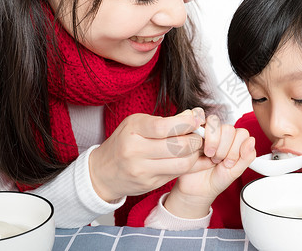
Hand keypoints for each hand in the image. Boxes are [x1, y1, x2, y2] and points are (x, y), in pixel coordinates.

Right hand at [89, 108, 205, 201]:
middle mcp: (135, 151)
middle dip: (195, 140)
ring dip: (195, 154)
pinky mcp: (150, 184)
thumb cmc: (124, 142)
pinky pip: (177, 174)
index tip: (195, 121)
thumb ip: (163, 121)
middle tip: (199, 135)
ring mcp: (142, 170)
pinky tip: (192, 158)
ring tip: (196, 147)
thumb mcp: (137, 124)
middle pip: (177, 146)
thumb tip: (193, 116)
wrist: (102, 172)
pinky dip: (190, 166)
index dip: (185, 124)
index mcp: (132, 130)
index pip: (163, 127)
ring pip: (181, 163)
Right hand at [164, 115, 255, 218]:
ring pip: (215, 123)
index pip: (242, 133)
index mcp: (235, 141)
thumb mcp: (235, 172)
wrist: (198, 189)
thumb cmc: (217, 179)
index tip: (228, 163)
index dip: (236, 149)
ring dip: (213, 143)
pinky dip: (202, 138)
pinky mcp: (195, 131)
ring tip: (209, 157)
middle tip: (218, 161)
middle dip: (224, 149)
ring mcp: (208, 132)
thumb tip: (251, 141)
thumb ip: (246, 157)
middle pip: (229, 129)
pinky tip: (200, 151)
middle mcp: (222, 134)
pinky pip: (200, 124)